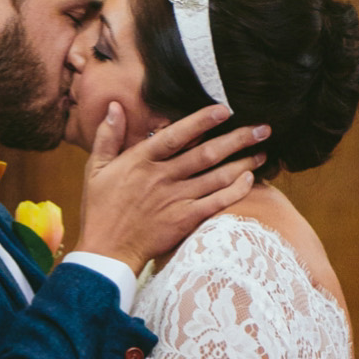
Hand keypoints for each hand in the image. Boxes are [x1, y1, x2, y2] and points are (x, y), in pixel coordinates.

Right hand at [75, 103, 269, 273]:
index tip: (225, 109)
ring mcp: (175, 199)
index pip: (177, 134)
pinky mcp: (184, 220)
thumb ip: (107, 137)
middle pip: (206, 153)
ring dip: (243, 163)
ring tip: (263, 152)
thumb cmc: (100, 210)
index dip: (202, 120)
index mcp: (141, 160)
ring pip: (216, 176)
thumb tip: (114, 107)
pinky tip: (250, 180)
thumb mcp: (95, 169)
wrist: (106, 251)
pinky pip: (216, 203)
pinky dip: (234, 190)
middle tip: (263, 128)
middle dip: (238, 139)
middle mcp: (162, 177)